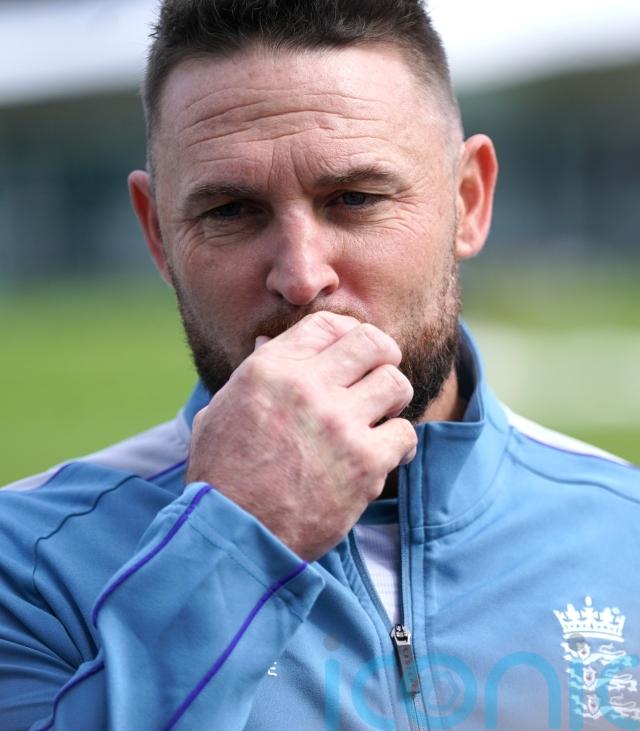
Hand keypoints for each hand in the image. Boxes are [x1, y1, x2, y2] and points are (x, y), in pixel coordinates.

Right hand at [186, 312, 416, 560]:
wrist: (233, 535)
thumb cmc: (221, 475)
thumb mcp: (221, 410)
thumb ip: (253, 374)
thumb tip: (270, 341)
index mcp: (270, 370)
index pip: (327, 324)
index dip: (348, 332)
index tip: (354, 351)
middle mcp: (307, 388)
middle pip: (372, 343)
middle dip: (382, 355)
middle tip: (378, 375)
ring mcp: (339, 424)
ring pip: (395, 383)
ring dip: (392, 398)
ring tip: (379, 416)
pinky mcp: (363, 464)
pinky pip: (404, 433)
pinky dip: (398, 443)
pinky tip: (383, 453)